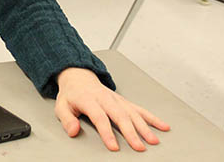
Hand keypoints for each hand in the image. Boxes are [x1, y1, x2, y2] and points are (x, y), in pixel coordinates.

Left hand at [54, 68, 169, 151]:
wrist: (79, 77)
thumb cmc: (71, 94)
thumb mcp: (61, 105)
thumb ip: (66, 119)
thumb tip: (73, 131)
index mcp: (89, 99)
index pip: (100, 117)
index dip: (107, 132)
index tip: (114, 147)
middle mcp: (106, 98)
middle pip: (120, 115)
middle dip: (131, 132)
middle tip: (138, 147)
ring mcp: (117, 99)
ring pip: (133, 112)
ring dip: (144, 127)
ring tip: (153, 140)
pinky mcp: (124, 101)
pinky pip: (139, 109)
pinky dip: (152, 117)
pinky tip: (162, 126)